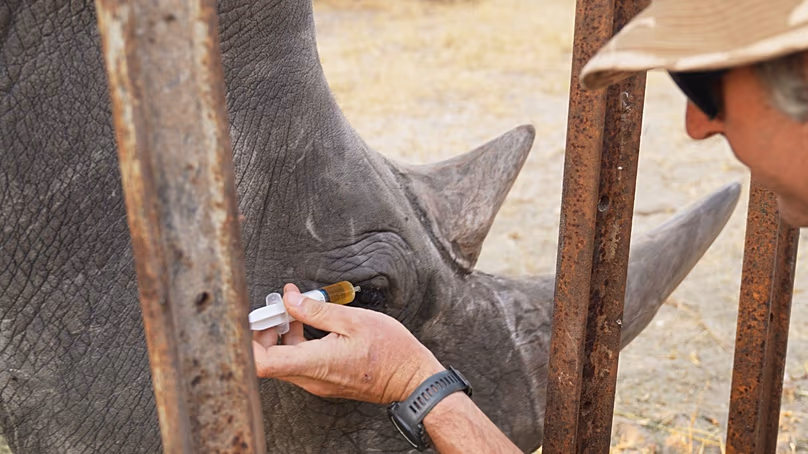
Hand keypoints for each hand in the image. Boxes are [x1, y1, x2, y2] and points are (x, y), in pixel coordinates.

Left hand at [252, 283, 444, 403]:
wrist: (411, 380)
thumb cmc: (390, 352)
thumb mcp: (353, 320)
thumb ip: (316, 310)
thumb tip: (290, 299)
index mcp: (315, 363)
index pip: (261, 363)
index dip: (247, 342)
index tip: (252, 319)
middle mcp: (311, 379)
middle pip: (267, 360)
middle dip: (264, 331)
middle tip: (276, 307)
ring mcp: (317, 383)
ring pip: (283, 360)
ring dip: (281, 335)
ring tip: (295, 310)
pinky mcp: (324, 381)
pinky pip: (298, 363)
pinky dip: (295, 342)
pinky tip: (308, 324)